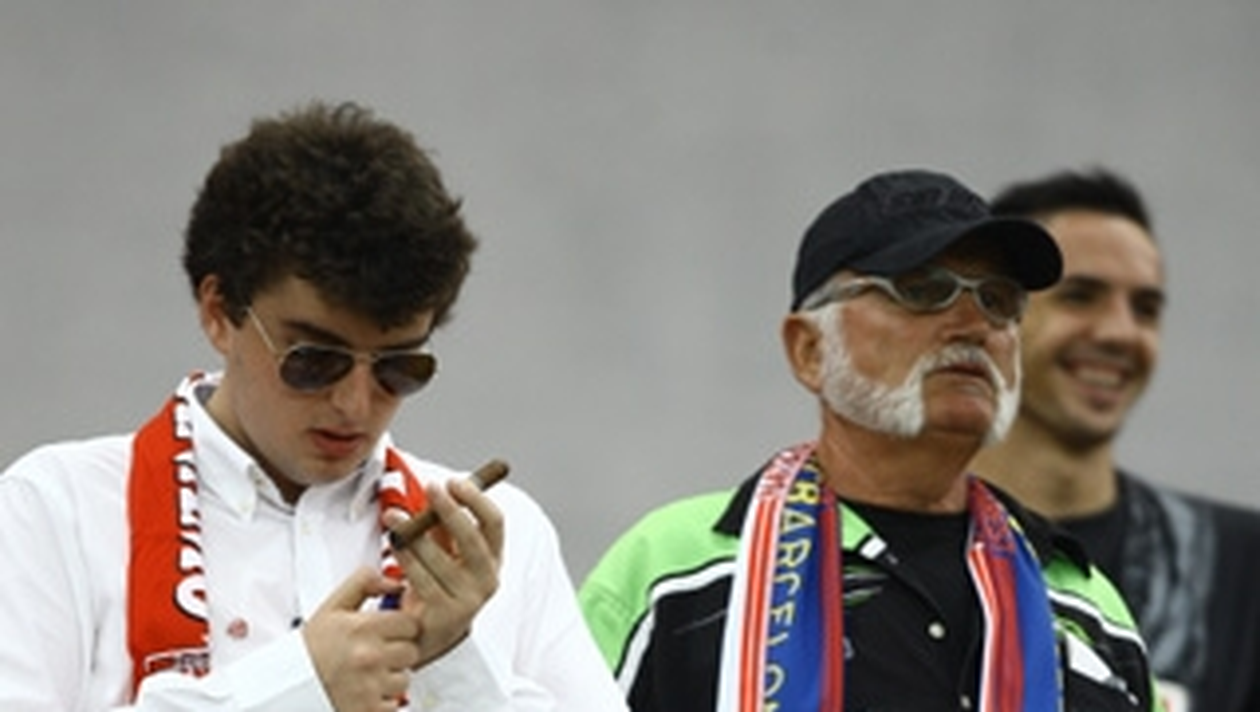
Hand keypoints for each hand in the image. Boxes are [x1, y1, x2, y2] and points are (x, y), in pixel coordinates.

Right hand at [304, 567, 421, 711]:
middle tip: (374, 656)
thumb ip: (364, 583)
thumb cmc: (310, 650)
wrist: (287, 688)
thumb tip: (396, 582)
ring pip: (405, 679)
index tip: (386, 634)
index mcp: (362, 628)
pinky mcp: (368, 711)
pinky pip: (395, 705)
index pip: (410, 624)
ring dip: (390, 680)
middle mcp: (369, 656)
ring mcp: (370, 686)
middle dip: (396, 653)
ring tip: (366, 676)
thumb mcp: (332, 607)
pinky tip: (363, 695)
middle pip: (411, 652)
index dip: (399, 629)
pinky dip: (382, 703)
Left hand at [383, 477, 503, 666]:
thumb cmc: (440, 583)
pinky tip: (393, 542)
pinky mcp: (444, 614)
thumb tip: (437, 491)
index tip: (454, 482)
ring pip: (439, 558)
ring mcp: (468, 600)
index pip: (495, 522)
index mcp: (493, 558)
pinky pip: (420, 579)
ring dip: (413, 532)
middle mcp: (487, 579)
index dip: (476, 500)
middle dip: (450, 510)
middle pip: (471, 537)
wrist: (431, 633)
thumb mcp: (449, 553)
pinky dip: (405, 557)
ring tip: (393, 515)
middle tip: (431, 488)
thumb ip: (444, 528)